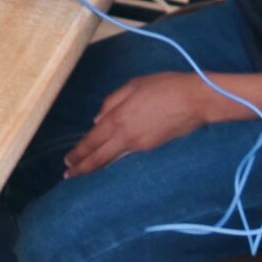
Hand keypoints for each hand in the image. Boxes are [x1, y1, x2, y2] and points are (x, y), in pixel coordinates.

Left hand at [64, 73, 217, 175]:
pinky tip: (109, 157)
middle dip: (81, 168)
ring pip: (112, 159)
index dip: (78, 153)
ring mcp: (139, 145)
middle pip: (98, 158)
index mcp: (118, 118)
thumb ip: (112, 101)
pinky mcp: (151, 148)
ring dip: (96, 167)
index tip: (67, 161)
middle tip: (68, 176)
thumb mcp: (133, 85)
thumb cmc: (164, 86)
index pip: (92, 141)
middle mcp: (126, 136)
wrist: (194, 100)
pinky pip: (126, 155)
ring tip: (84, 172)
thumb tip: (98, 119)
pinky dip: (114, 159)